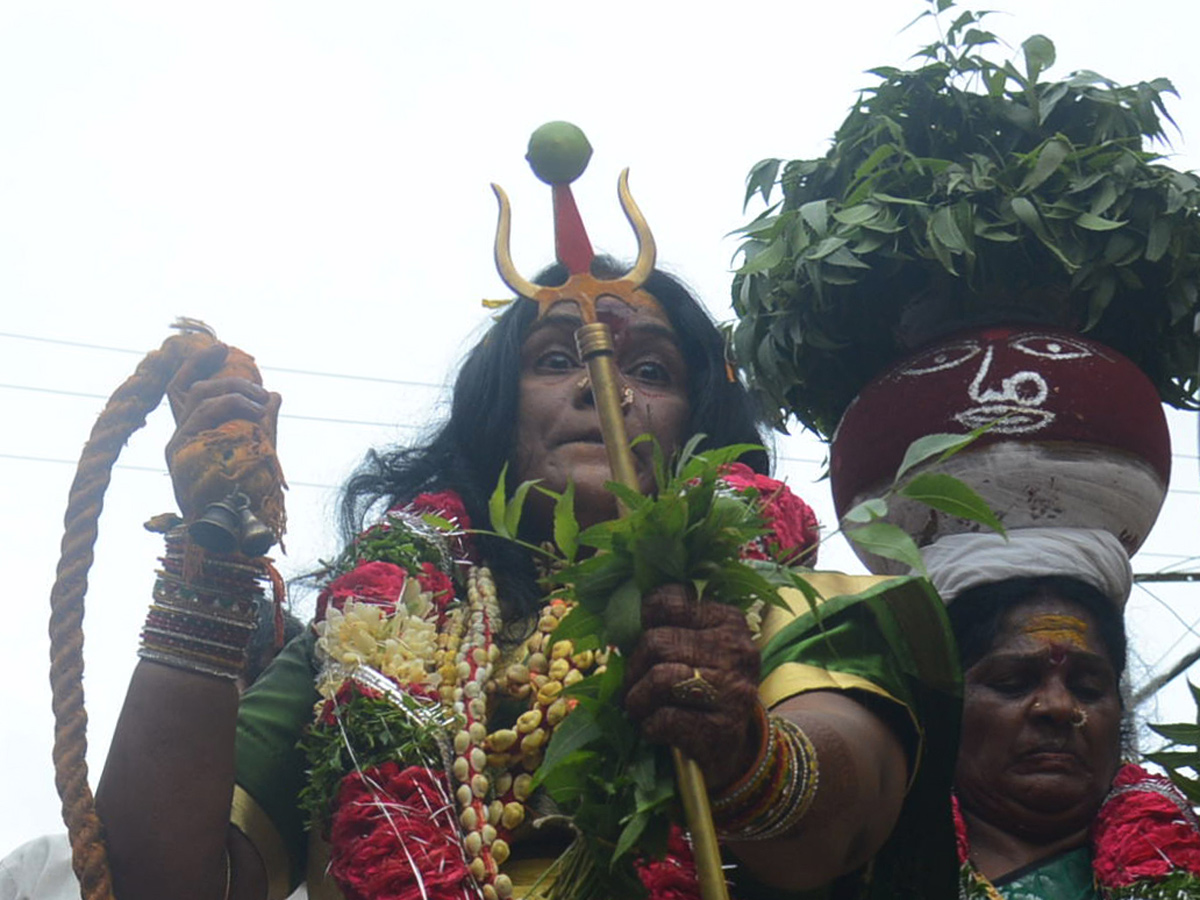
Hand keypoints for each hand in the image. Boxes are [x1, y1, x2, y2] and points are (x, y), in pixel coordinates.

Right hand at [163, 341, 283, 529]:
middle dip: (229, 379)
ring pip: (200, 398)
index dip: (198, 364)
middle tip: (259, 387)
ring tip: (261, 403)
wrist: (231, 535)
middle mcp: (180, 437)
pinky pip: (202, 417)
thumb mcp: (258, 452)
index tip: (220, 346)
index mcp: (193, 435)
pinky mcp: (179, 454)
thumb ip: (264, 423)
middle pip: (194, 388)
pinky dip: (232, 407)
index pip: (185, 390)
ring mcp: (177, 445)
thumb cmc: (245, 498)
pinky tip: (255, 411)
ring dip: (235, 392)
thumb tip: (276, 394)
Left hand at [624, 584, 761, 789]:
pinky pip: (665, 718)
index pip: (669, 601)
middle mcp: (735, 650)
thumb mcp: (700, 646)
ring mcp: (732, 690)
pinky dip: (649, 725)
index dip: (644, 620)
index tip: (642, 641)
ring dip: (637, 698)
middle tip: (632, 685)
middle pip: (656, 642)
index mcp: (727, 620)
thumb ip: (669, 626)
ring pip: (659, 678)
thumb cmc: (705, 687)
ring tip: (638, 708)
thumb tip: (619, 619)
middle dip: (634, 668)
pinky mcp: (722, 728)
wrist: (735, 746)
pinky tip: (654, 728)